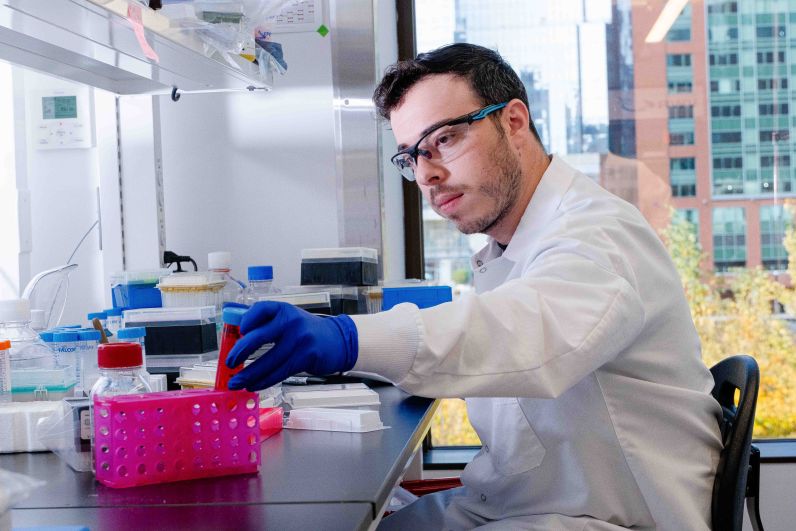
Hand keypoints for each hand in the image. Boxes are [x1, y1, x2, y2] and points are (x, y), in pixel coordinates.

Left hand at [226, 301, 357, 390]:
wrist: (336, 340)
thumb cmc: (305, 331)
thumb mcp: (288, 319)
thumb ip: (265, 324)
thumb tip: (236, 339)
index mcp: (283, 309)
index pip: (259, 310)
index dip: (245, 321)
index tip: (239, 333)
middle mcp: (291, 322)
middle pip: (258, 337)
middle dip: (240, 352)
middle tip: (229, 363)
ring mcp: (299, 340)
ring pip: (268, 361)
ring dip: (249, 374)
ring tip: (235, 383)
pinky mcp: (305, 357)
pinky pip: (279, 372)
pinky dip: (264, 381)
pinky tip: (254, 385)